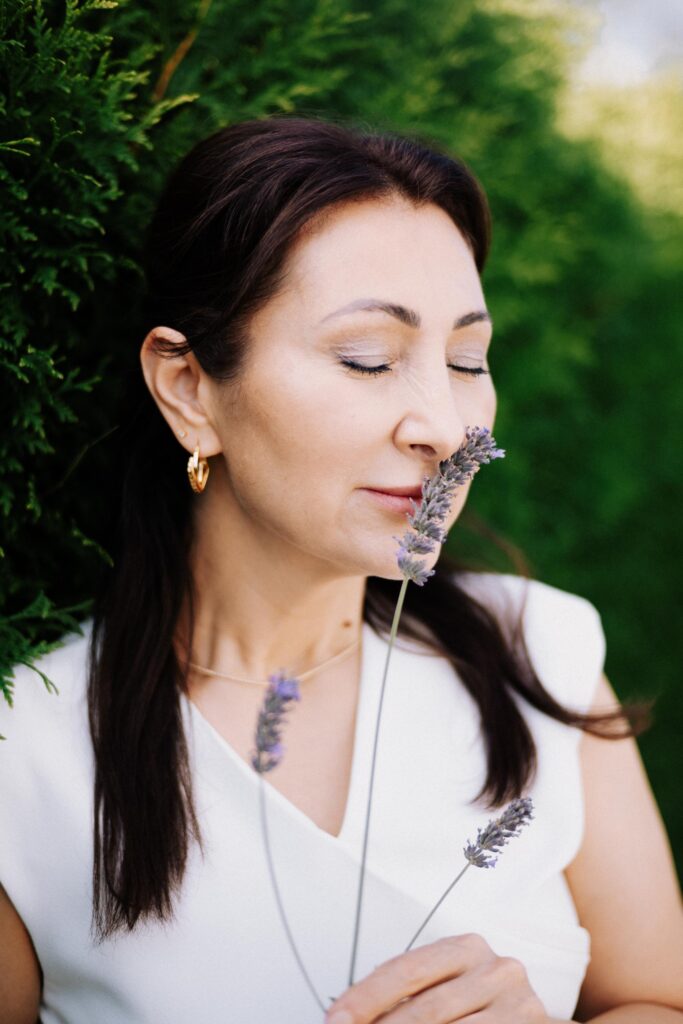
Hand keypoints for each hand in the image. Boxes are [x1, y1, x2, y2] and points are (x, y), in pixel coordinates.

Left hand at [325, 933, 548, 1022]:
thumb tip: (350, 1017)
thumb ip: (407, 997)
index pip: (405, 970)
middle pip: (425, 1010)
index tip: (336, 1020)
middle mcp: (495, 970)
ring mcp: (518, 1004)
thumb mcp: (446, 987)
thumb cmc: (478, 1003)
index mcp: (466, 948)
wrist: (530, 1020)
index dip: (366, 998)